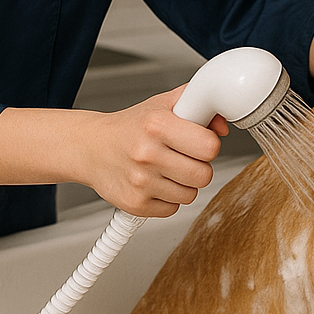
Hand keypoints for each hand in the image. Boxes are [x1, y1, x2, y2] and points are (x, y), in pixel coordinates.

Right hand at [76, 87, 224, 217]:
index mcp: (156, 124)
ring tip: (166, 168)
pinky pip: (173, 208)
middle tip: (184, 157)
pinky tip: (155, 182)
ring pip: (191, 194)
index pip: (209, 147)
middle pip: (204, 175)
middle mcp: (147, 153)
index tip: (199, 142)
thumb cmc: (130, 126)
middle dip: (199, 166)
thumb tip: (222, 126)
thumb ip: (197, 105)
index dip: (209, 145)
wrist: (91, 148)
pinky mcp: (135, 204)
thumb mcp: (162, 105)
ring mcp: (140, 182)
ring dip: (184, 184)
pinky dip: (168, 198)